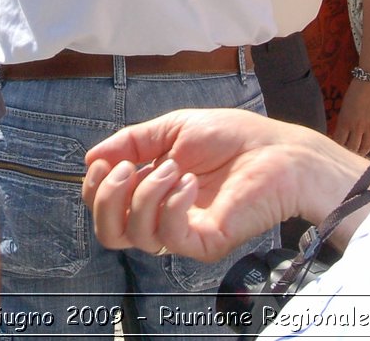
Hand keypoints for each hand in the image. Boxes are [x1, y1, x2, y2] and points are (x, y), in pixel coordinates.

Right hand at [83, 108, 351, 261]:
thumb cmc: (234, 138)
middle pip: (110, 233)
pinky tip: (190, 181)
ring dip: (144, 194)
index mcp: (153, 191)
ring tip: (173, 168)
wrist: (279, 151)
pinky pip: (168, 236)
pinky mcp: (205, 242)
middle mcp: (163, 216)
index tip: (105, 162)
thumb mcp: (172, 129)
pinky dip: (170, 203)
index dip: (96, 188)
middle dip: (105, 199)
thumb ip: (131, 142)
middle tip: (127, 170)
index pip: (107, 207)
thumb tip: (90, 158)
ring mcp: (183, 232)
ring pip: (134, 236)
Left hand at [331, 80, 369, 156]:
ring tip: (360, 152)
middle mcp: (357, 127)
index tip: (337, 149)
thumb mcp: (345, 106)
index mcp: (344, 121)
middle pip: (352, 148)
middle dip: (349, 152)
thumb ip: (344, 120)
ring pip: (366, 148)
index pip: (339, 142)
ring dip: (362, 152)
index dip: (338, 148)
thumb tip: (342, 133)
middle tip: (349, 153)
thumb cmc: (357, 89)